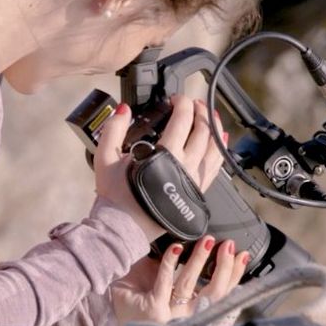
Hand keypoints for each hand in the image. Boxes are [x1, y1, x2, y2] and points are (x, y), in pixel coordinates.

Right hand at [94, 96, 226, 240]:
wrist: (124, 226)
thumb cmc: (116, 197)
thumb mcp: (105, 158)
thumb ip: (114, 129)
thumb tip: (123, 110)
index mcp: (166, 154)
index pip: (183, 119)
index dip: (182, 102)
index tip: (175, 99)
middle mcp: (185, 166)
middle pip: (203, 130)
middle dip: (200, 110)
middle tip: (193, 103)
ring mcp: (194, 179)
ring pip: (215, 147)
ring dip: (215, 127)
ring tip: (211, 116)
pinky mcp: (196, 191)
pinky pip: (216, 167)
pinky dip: (219, 150)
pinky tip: (220, 142)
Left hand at [111, 236, 247, 325]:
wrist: (109, 308)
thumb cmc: (140, 295)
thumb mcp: (170, 285)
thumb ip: (187, 274)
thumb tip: (209, 247)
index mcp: (194, 313)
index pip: (222, 295)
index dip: (235, 275)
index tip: (243, 256)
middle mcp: (185, 317)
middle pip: (214, 293)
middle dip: (224, 267)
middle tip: (228, 245)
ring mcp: (169, 313)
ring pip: (190, 285)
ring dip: (200, 259)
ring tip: (207, 240)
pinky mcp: (152, 307)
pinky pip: (164, 280)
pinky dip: (171, 262)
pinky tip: (177, 247)